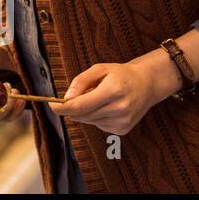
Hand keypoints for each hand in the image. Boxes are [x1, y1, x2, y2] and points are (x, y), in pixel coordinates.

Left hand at [50, 54, 179, 134]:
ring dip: (85, 111)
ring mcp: (123, 122)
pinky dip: (95, 116)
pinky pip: (97, 125)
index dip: (62, 108)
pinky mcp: (123, 130)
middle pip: (82, 115)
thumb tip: (66, 98)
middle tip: (78, 94)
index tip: (51, 105)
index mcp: (113, 91)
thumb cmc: (120, 74)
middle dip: (73, 107)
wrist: (147, 84)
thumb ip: (80, 82)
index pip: (81, 105)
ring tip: (99, 97)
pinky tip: (106, 106)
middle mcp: (120, 109)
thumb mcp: (99, 69)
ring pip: (88, 121)